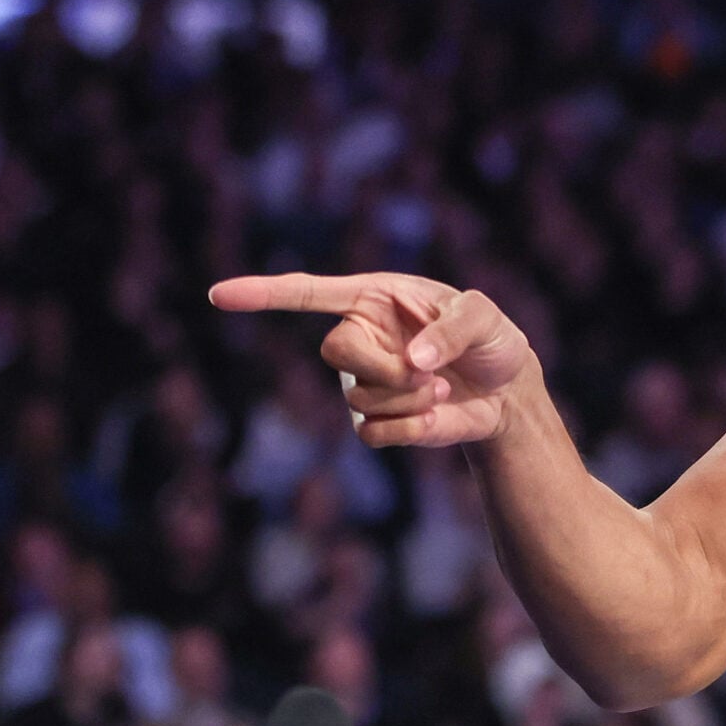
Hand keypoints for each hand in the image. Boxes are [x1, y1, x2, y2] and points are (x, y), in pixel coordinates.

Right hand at [208, 271, 534, 449]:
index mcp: (373, 298)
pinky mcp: (376, 421)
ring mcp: (362, 382)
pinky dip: (409, 427)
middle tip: (429, 372)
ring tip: (442, 388)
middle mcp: (359, 338)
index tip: (218, 295)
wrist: (508, 393)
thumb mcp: (485, 318)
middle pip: (334, 352)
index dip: (262, 294)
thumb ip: (453, 328)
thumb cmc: (491, 341)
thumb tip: (413, 360)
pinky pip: (371, 432)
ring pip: (359, 397)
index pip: (306, 293)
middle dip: (384, 367)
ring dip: (410, 397)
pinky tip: (435, 417)